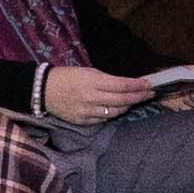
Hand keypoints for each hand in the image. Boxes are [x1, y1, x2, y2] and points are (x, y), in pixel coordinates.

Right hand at [41, 62, 161, 126]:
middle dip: (138, 96)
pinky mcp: (83, 121)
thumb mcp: (87, 71)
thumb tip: (125, 84)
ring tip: (133, 100)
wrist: (43, 90)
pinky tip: (116, 108)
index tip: (149, 84)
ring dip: (127, 106)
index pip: (121, 85)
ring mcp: (87, 111)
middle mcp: (91, 98)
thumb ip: (106, 79)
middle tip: (150, 94)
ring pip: (115, 112)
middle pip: (122, 100)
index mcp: (92, 82)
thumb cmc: (66, 77)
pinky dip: (112, 114)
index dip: (137, 85)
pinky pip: (103, 119)